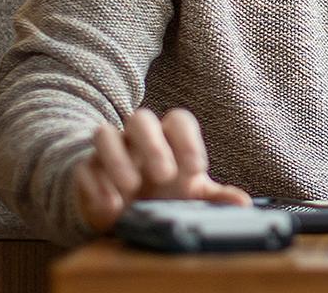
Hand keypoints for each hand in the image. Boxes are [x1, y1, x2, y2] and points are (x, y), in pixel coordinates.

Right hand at [72, 107, 250, 233]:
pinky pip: (84, 167)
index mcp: (167, 139)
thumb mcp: (190, 197)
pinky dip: (96, 186)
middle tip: (164, 176)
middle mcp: (137, 139)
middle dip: (153, 144)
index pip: (178, 120)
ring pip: (105, 134)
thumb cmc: (162, 194)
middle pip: (140, 119)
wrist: (120, 207)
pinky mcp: (84, 170)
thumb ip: (215, 197)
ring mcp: (109, 152)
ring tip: (132, 189)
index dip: (188, 140)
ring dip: (118, 159)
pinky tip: (111, 207)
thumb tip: (243, 203)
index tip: (197, 168)